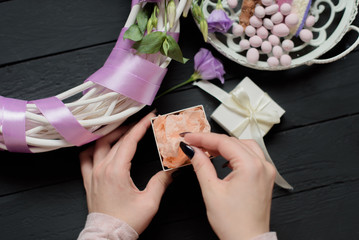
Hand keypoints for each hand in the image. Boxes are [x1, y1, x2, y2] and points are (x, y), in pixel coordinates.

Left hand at [79, 112, 171, 233]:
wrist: (109, 237)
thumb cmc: (126, 222)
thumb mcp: (150, 202)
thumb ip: (161, 182)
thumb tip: (171, 170)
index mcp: (116, 171)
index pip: (129, 140)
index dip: (140, 126)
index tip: (149, 117)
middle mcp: (102, 169)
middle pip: (115, 139)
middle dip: (130, 127)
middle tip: (141, 122)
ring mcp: (93, 174)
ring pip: (99, 145)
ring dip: (112, 134)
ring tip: (123, 130)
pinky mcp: (89, 181)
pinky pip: (85, 158)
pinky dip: (92, 148)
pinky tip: (99, 146)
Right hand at [184, 133, 275, 239]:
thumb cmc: (233, 223)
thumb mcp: (211, 191)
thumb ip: (201, 165)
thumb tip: (193, 150)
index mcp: (251, 166)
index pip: (223, 142)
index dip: (202, 138)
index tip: (188, 137)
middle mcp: (262, 165)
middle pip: (233, 141)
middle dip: (211, 140)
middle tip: (193, 142)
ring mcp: (266, 170)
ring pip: (243, 145)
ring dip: (224, 145)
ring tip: (206, 148)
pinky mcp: (265, 176)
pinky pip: (251, 155)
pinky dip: (235, 153)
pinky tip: (224, 158)